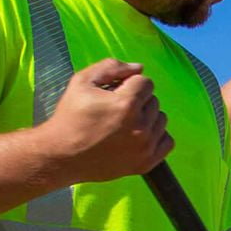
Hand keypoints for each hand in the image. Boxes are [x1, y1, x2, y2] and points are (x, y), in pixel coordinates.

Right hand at [38, 58, 173, 183]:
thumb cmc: (70, 116)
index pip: (145, 82)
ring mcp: (145, 147)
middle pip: (154, 101)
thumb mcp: (82, 81)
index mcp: (126, 104)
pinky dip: (156, 136)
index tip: (115, 93)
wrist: (63, 156)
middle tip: (116, 110)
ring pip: (161, 120)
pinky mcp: (146, 163)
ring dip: (147, 118)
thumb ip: (112, 67)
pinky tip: (138, 136)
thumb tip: (140, 67)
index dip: (129, 84)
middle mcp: (140, 127)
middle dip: (137, 100)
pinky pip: (167, 142)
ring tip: (125, 123)